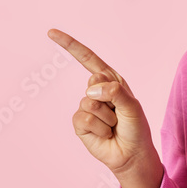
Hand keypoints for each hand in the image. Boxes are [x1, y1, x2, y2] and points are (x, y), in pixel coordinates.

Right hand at [47, 28, 156, 174]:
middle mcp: (97, 91)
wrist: (131, 154)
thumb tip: (90, 91)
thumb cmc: (135, 128)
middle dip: (110, 99)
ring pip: (90, 103)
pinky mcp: (80, 123)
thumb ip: (115, 92)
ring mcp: (86, 107)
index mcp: (110, 80)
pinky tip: (105, 134)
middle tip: (119, 114)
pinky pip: (84, 119)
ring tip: (113, 126)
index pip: (87, 58)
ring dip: (107, 118)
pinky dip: (99, 128)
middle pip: (93, 82)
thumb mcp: (132, 105)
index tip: (51, 33)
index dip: (70, 45)